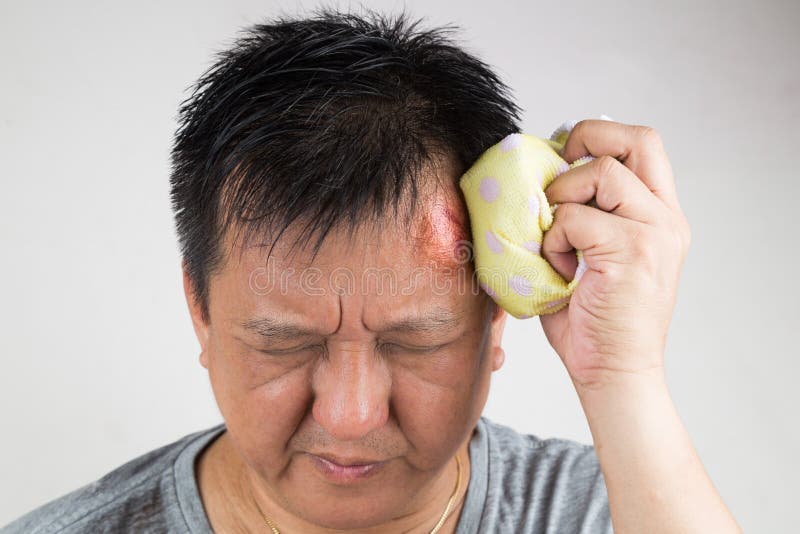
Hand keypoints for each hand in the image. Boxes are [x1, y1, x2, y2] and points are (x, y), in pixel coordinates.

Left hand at [540, 119, 690, 389]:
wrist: (613, 374)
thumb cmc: (593, 321)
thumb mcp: (591, 257)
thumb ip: (581, 214)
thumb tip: (542, 176)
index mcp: (660, 216)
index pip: (645, 145)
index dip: (600, 135)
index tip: (564, 155)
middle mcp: (666, 219)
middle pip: (637, 140)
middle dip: (585, 139)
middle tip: (556, 173)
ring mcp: (654, 233)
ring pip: (600, 172)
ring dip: (561, 200)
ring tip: (556, 242)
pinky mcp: (633, 252)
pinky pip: (574, 218)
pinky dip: (553, 239)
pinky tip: (558, 269)